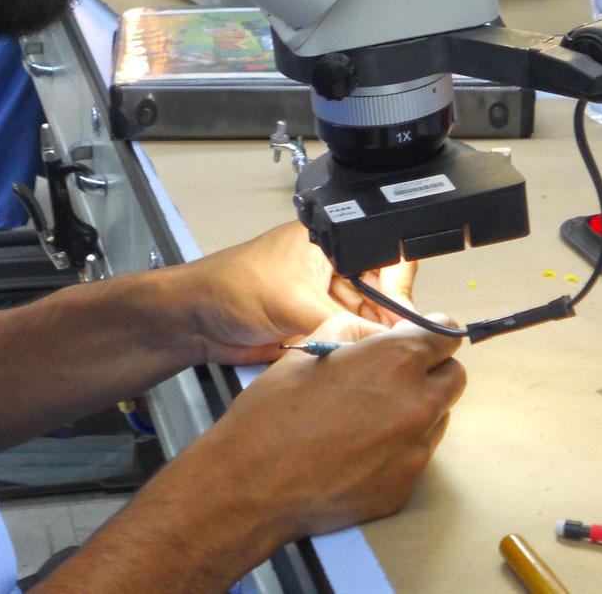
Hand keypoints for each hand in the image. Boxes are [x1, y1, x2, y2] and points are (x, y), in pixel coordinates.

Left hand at [181, 221, 419, 365]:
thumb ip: (346, 325)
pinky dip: (355, 350)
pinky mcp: (317, 324)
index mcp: (332, 241)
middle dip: (390, 320)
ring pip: (369, 320)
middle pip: (384, 293)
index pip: (386, 258)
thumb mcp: (296, 303)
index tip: (405, 321)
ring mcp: (326, 297)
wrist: (196, 321)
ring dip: (372, 338)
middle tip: (395, 346)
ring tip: (376, 356)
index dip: (400, 290)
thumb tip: (390, 342)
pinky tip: (359, 361)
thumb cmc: (233, 289)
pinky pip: (350, 338)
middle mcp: (334, 266)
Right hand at [182, 311, 466, 541]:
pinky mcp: (405, 486)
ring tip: (369, 415)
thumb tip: (385, 333)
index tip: (424, 338)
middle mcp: (416, 405)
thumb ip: (359, 331)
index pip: (448, 336)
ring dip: (417, 409)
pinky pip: (416, 455)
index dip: (433, 333)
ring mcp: (414, 451)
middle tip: (397, 375)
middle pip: (454, 377)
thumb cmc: (275, 411)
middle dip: (432, 370)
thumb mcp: (313, 346)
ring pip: (438, 418)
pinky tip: (360, 447)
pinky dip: (398, 447)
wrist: (253, 481)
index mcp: (396, 362)